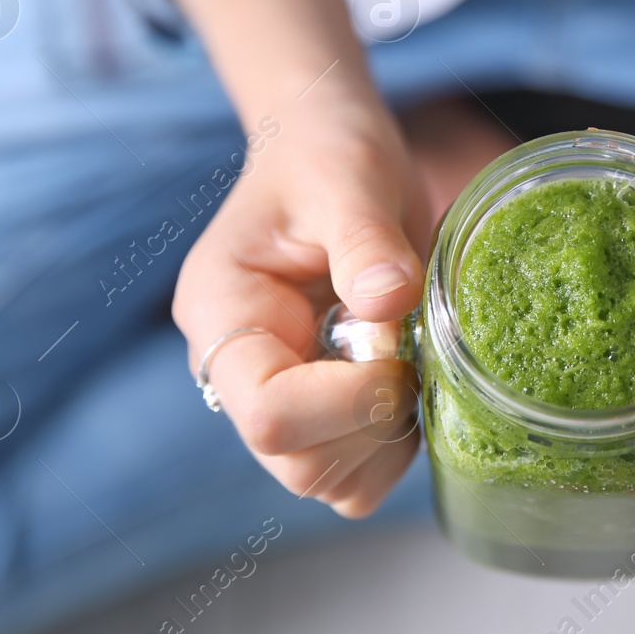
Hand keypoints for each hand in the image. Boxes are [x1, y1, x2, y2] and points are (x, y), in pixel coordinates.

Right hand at [172, 107, 432, 516]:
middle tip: (407, 347)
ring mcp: (283, 396)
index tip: (397, 347)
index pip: (269, 414)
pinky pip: (361, 471)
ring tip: (407, 354)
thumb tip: (388, 301)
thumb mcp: (348, 177)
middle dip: (373, 420)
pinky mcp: (325, 410)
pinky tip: (411, 374)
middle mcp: (240, 372)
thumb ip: (365, 239)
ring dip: (389, 437)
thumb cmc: (325, 156)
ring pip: (332, 480)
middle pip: (299, 463)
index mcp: (223, 316)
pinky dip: (399, 442)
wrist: (329, 153)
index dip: (347, 401)